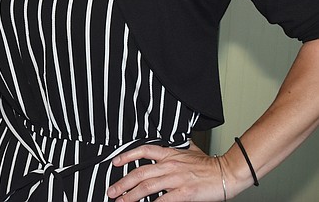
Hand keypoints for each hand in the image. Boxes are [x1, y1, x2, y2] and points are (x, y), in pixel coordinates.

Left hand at [107, 142, 228, 200]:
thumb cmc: (210, 164)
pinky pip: (163, 199)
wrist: (228, 172)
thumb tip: (175, 143)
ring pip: (147, 187)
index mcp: (170, 154)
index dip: (126, 156)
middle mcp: (169, 165)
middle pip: (139, 173)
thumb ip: (179, 148)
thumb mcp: (191, 151)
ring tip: (121, 201)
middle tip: (111, 191)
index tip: (115, 162)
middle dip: (122, 183)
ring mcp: (176, 179)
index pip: (143, 151)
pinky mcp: (184, 193)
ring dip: (131, 196)